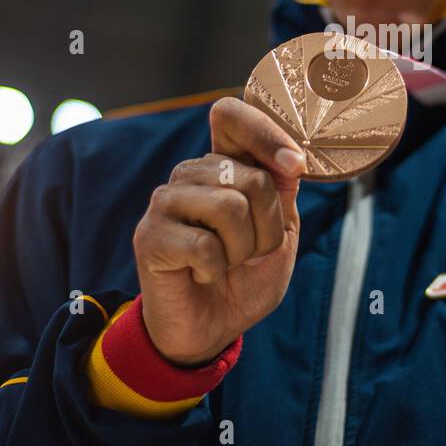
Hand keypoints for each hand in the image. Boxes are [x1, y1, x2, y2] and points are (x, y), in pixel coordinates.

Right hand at [132, 97, 307, 366]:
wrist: (210, 329)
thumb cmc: (245, 280)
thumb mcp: (280, 236)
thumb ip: (283, 194)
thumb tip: (291, 159)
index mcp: (223, 165)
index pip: (231, 116)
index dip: (266, 132)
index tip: (295, 165)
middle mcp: (191, 174)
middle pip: (251, 178)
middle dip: (268, 227)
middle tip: (251, 253)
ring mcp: (166, 201)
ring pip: (230, 207)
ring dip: (243, 250)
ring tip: (226, 263)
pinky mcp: (150, 235)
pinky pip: (205, 245)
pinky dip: (216, 270)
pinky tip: (202, 275)